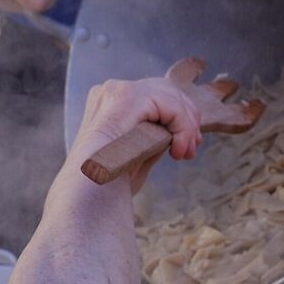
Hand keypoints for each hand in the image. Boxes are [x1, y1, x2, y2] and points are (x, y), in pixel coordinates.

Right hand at [67, 73, 205, 190]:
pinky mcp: (128, 97)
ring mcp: (117, 91)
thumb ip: (153, 134)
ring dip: (186, 126)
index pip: (154, 95)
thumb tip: (177, 130)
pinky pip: (170, 105)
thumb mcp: (137, 151)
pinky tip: (177, 151)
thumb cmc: (111, 184)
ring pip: (170, 96)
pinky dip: (182, 127)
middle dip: (186, 119)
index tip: (187, 148)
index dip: (178, 118)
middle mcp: (110, 91)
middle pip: (164, 90)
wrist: (91, 193)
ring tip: (185, 153)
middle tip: (192, 149)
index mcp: (108, 103)